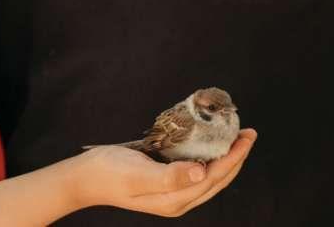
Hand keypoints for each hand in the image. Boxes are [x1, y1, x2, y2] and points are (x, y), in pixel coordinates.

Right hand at [72, 128, 255, 216]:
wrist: (85, 178)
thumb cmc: (109, 173)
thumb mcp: (138, 174)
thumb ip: (169, 176)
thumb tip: (201, 173)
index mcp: (174, 200)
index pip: (215, 177)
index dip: (235, 157)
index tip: (247, 136)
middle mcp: (178, 199)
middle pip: (218, 178)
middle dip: (236, 156)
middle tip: (248, 132)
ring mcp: (173, 193)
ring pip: (210, 175)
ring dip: (225, 156)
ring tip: (236, 136)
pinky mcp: (166, 183)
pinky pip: (197, 170)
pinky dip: (209, 155)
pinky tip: (211, 142)